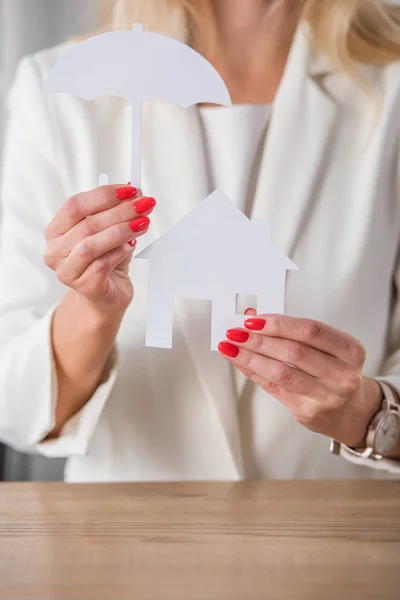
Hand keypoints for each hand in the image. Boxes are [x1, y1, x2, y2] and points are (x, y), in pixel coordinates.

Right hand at [44, 184, 154, 313]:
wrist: (107, 297)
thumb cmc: (106, 262)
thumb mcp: (109, 232)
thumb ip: (116, 211)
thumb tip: (131, 188)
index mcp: (56, 231)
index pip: (75, 205)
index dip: (104, 195)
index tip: (130, 190)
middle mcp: (55, 251)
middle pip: (86, 224)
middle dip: (120, 211)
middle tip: (143, 204)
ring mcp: (67, 272)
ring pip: (92, 245)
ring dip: (121, 230)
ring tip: (142, 223)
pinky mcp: (84, 287)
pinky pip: (102, 265)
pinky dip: (119, 252)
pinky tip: (132, 245)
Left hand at [218, 312, 381, 446]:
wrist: (352, 412)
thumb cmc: (336, 372)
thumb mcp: (328, 347)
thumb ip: (292, 331)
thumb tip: (254, 316)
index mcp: (350, 351)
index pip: (311, 331)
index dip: (279, 324)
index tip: (254, 319)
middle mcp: (342, 375)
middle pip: (294, 352)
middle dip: (259, 340)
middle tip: (236, 332)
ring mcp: (325, 396)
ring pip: (281, 372)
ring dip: (251, 357)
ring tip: (230, 346)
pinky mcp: (307, 412)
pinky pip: (273, 388)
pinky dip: (252, 371)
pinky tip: (239, 361)